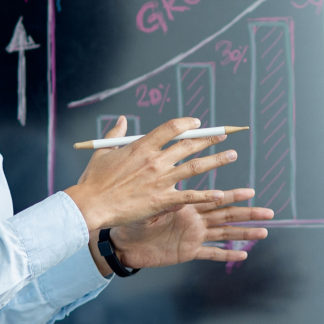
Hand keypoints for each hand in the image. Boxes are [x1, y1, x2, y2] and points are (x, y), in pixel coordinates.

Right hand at [64, 116, 239, 233]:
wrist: (91, 204)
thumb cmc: (94, 180)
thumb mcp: (103, 151)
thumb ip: (116, 134)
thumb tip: (123, 119)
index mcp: (142, 146)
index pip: (171, 128)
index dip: (187, 124)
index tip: (197, 124)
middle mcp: (155, 160)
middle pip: (189, 145)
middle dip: (209, 139)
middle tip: (223, 136)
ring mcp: (161, 180)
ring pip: (195, 166)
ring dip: (216, 160)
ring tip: (232, 155)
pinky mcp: (162, 200)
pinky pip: (189, 196)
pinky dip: (206, 195)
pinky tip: (220, 193)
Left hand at [107, 190, 273, 266]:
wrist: (123, 242)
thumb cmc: (132, 219)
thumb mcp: (149, 205)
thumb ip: (164, 198)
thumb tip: (177, 190)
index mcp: (188, 206)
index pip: (215, 199)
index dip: (233, 196)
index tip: (251, 191)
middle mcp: (195, 220)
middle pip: (227, 216)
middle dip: (248, 214)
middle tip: (269, 213)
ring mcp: (194, 236)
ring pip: (224, 234)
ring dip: (244, 234)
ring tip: (264, 233)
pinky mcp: (188, 252)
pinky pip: (210, 254)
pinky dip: (226, 254)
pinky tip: (242, 255)